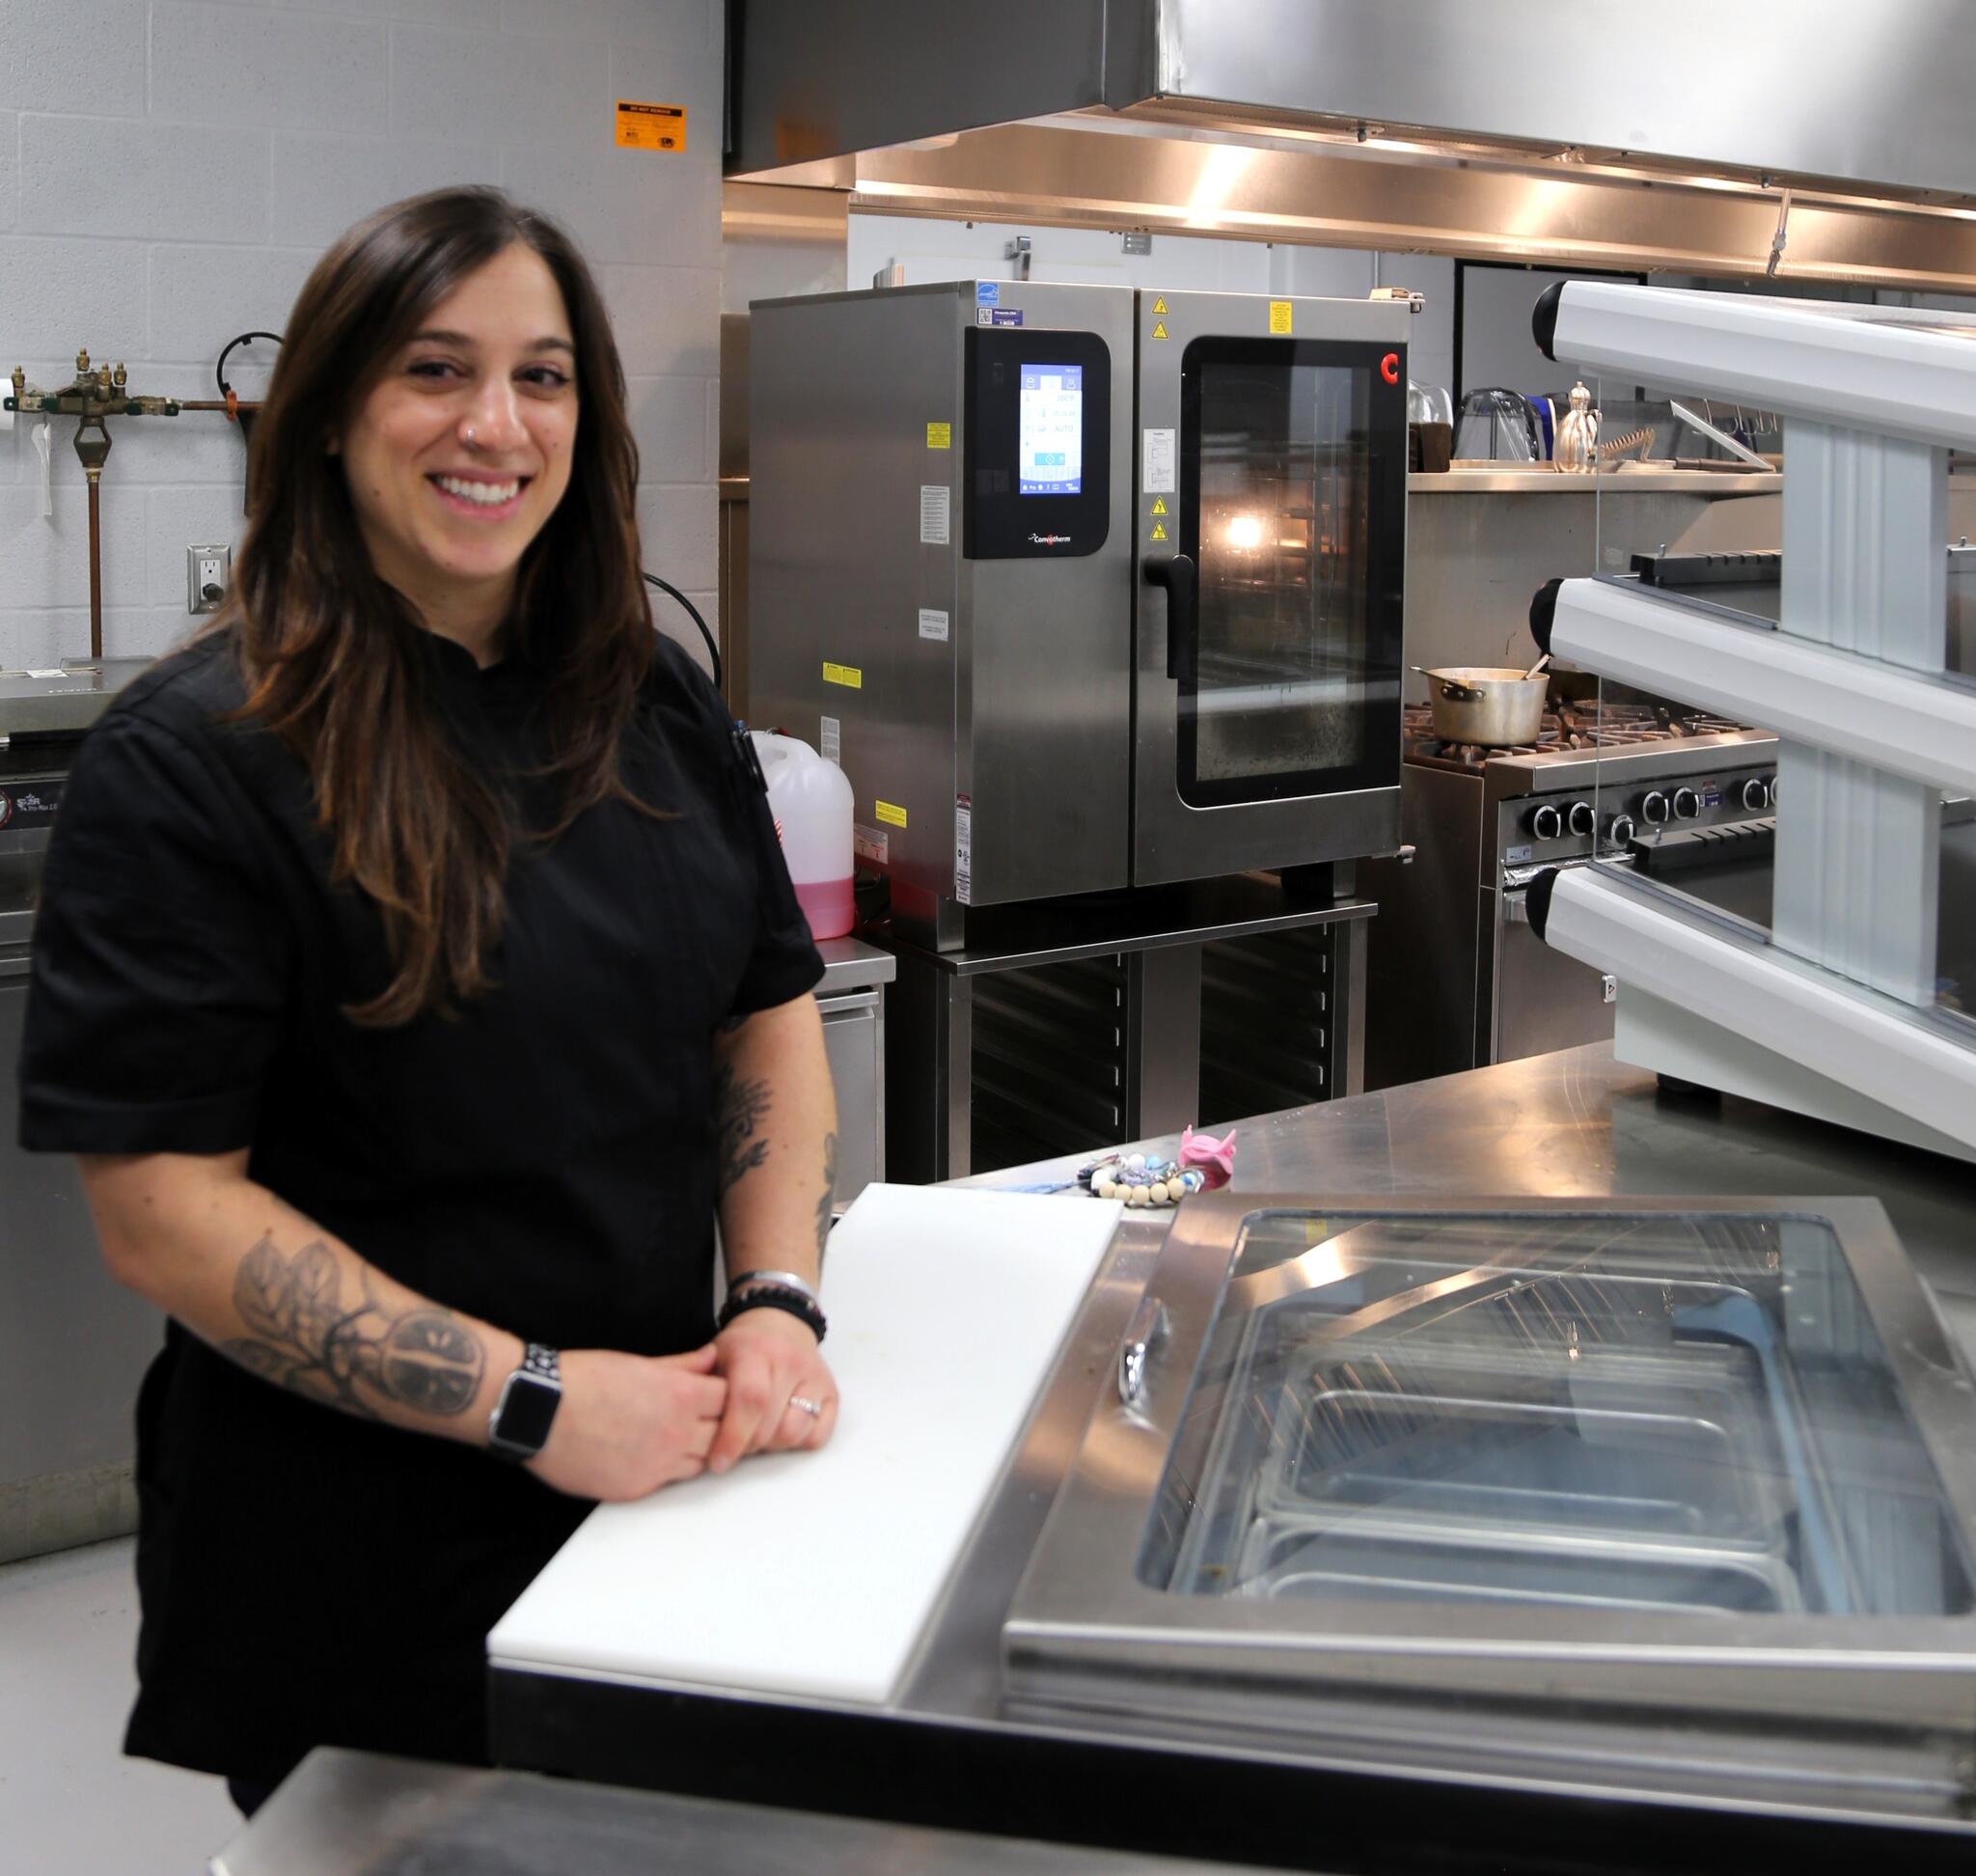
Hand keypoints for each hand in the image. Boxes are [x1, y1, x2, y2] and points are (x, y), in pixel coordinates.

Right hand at [525, 1345, 726, 1502]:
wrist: (538, 1411)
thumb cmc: (584, 1379)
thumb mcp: (638, 1363)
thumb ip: (682, 1365)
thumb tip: (711, 1358)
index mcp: (680, 1396)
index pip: (729, 1399)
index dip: (724, 1396)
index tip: (714, 1395)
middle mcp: (676, 1434)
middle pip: (723, 1435)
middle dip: (717, 1426)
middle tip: (702, 1419)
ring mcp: (657, 1466)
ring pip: (700, 1464)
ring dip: (696, 1452)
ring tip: (674, 1437)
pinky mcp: (635, 1489)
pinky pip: (666, 1483)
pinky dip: (665, 1470)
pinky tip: (648, 1455)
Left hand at [709, 1307, 838, 1469]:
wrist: (780, 1322)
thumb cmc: (742, 1347)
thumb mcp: (714, 1354)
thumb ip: (701, 1385)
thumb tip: (690, 1425)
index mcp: (755, 1350)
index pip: (751, 1399)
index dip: (733, 1436)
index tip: (717, 1462)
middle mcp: (790, 1361)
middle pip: (771, 1425)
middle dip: (747, 1446)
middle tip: (734, 1444)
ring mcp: (816, 1377)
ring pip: (795, 1433)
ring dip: (772, 1446)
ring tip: (758, 1434)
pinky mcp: (832, 1393)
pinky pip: (817, 1436)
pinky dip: (797, 1443)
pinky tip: (780, 1429)